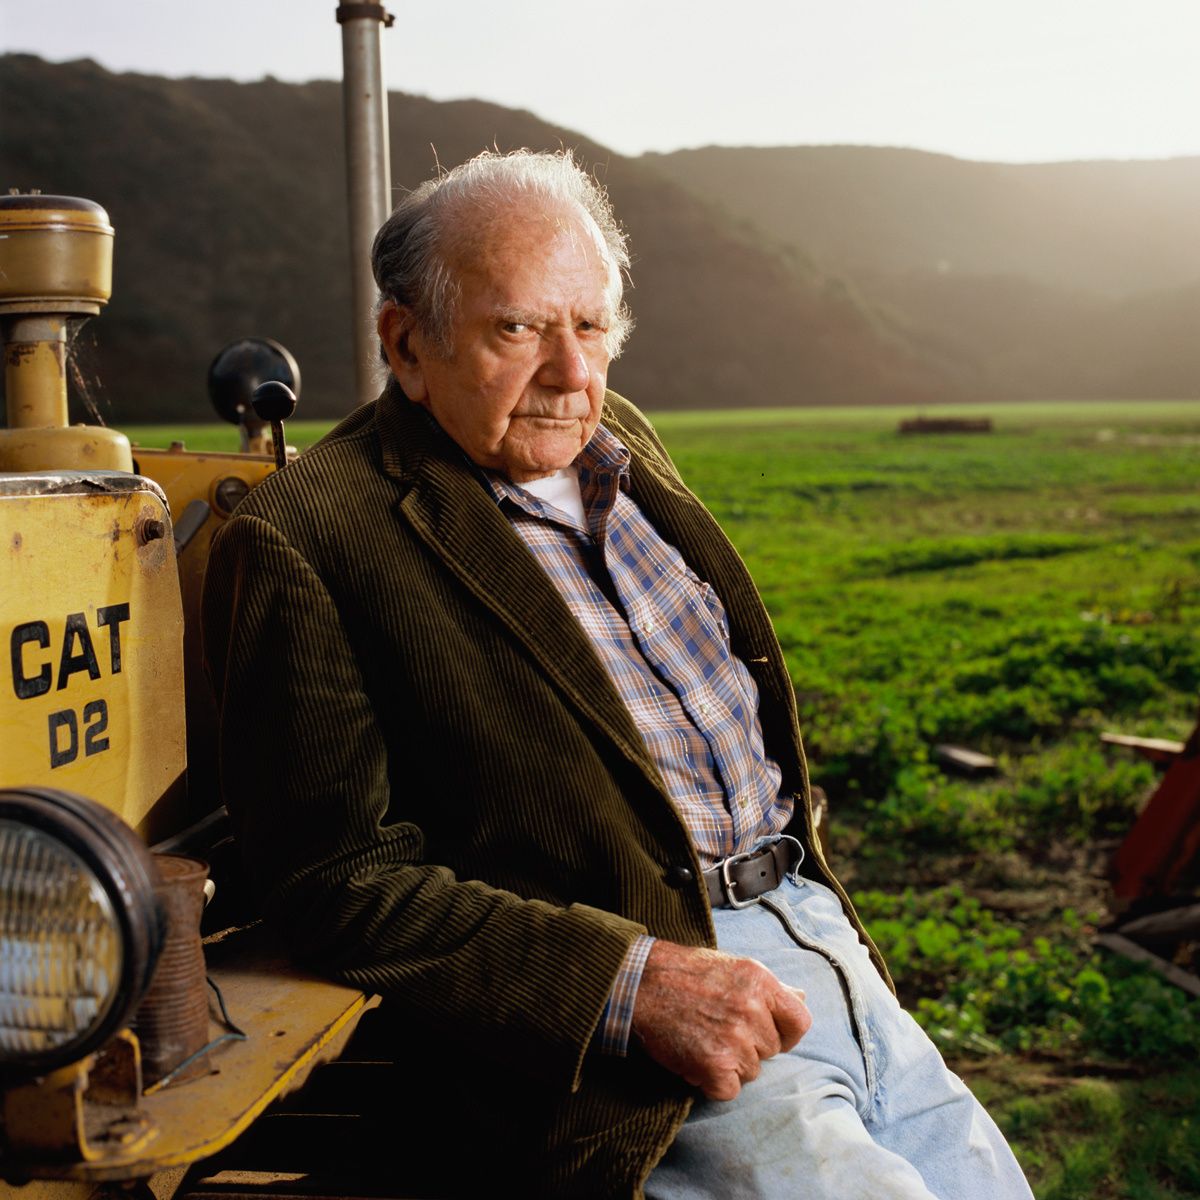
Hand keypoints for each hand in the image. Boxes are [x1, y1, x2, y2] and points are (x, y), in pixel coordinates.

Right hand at [630, 940, 810, 1100]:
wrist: (639, 983)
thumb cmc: (685, 973)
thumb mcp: (734, 967)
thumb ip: (769, 987)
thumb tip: (801, 998)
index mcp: (761, 982)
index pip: (800, 1021)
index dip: (786, 1032)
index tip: (767, 1031)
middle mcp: (752, 1009)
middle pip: (771, 1050)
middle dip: (749, 1046)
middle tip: (718, 1028)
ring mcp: (734, 1039)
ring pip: (751, 1072)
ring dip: (729, 1064)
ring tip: (703, 1038)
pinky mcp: (714, 1065)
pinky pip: (729, 1090)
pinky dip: (712, 1082)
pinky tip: (695, 1058)